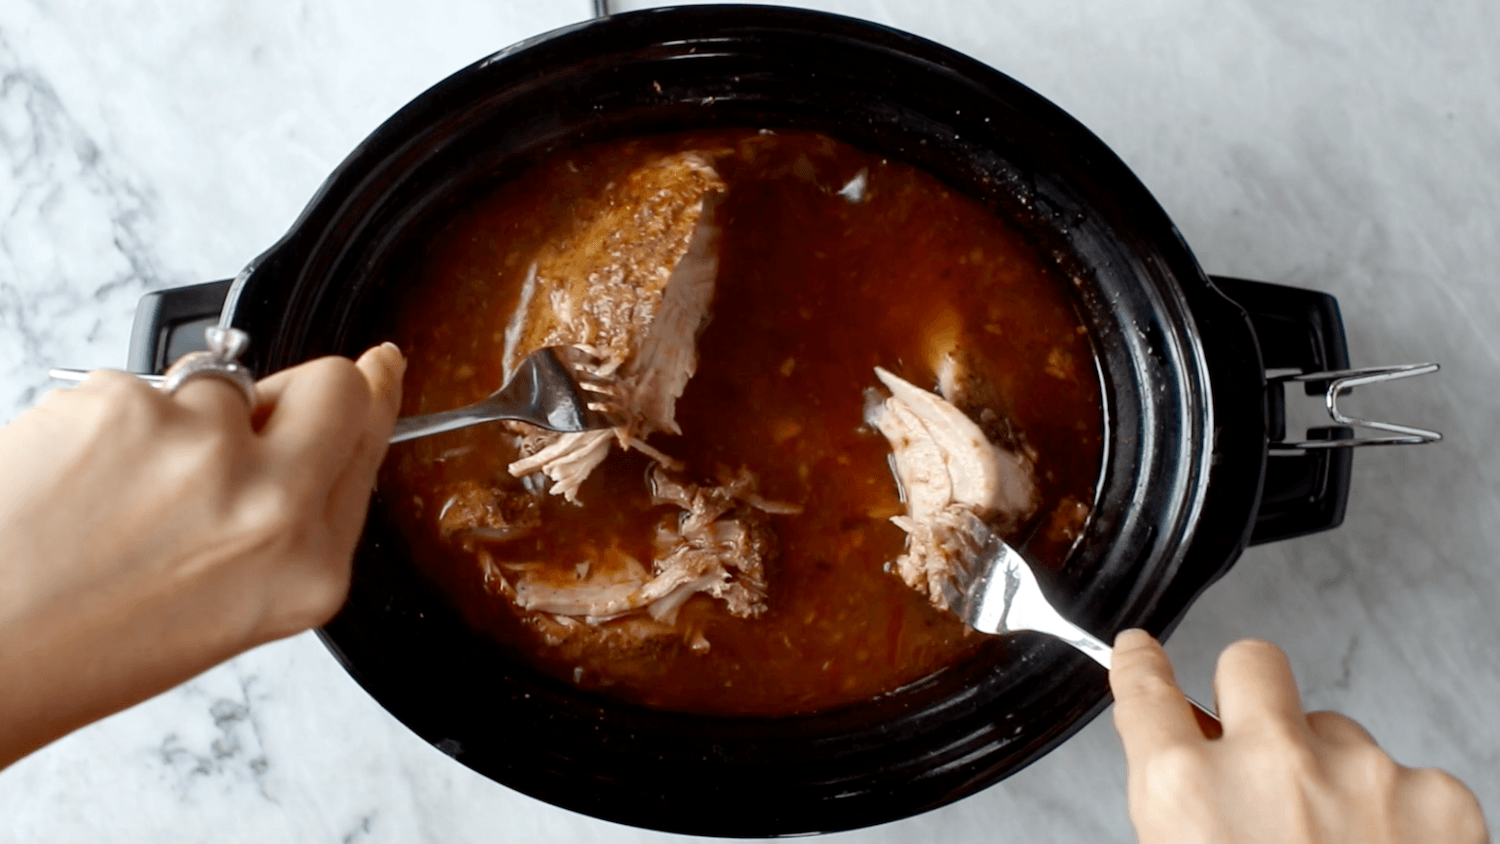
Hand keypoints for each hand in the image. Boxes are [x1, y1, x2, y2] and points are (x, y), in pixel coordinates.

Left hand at [0, 343, 403, 768]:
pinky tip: (77, 477)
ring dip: (180, 420)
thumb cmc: (78, 647)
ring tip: (118, 491)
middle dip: (302, 387)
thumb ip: (287, 520)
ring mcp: (201, 448)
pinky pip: (138, 387)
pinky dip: (108, 421)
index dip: (369, 400)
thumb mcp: (230, 607)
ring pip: (221, 386)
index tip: (376, 369)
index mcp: (308, 570)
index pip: (368, 447)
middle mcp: (270, 505)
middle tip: (245, 420)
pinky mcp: (127, 403)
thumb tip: (305, 430)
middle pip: (332, 386)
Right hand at [1109, 630, 1487, 843]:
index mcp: (1186, 793)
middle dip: (1251, 693)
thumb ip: (1183, 812)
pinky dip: (1399, 813)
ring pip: (1336, 728)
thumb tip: (1186, 769)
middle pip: (1252, 661)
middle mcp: (1269, 765)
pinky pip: (1406, 775)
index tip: (1142, 654)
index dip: (1140, 666)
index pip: (1143, 690)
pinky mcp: (1436, 794)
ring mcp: (1360, 772)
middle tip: (1261, 746)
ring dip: (1332, 773)